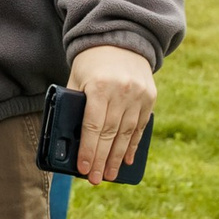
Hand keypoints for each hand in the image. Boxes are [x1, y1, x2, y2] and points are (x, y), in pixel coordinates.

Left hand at [66, 45, 156, 184]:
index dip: (88, 150)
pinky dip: (133, 144)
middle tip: (95, 179)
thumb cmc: (91, 62)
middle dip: (102, 159)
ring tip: (109, 174)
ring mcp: (138, 95)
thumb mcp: (76, 78)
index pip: (93, 125)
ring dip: (117, 157)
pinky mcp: (149, 98)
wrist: (121, 38)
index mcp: (99, 86)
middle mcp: (121, 92)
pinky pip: (141, 126)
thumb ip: (73, 103)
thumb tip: (68, 136)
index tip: (84, 168)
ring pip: (127, 133)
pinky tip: (126, 160)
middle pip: (110, 133)